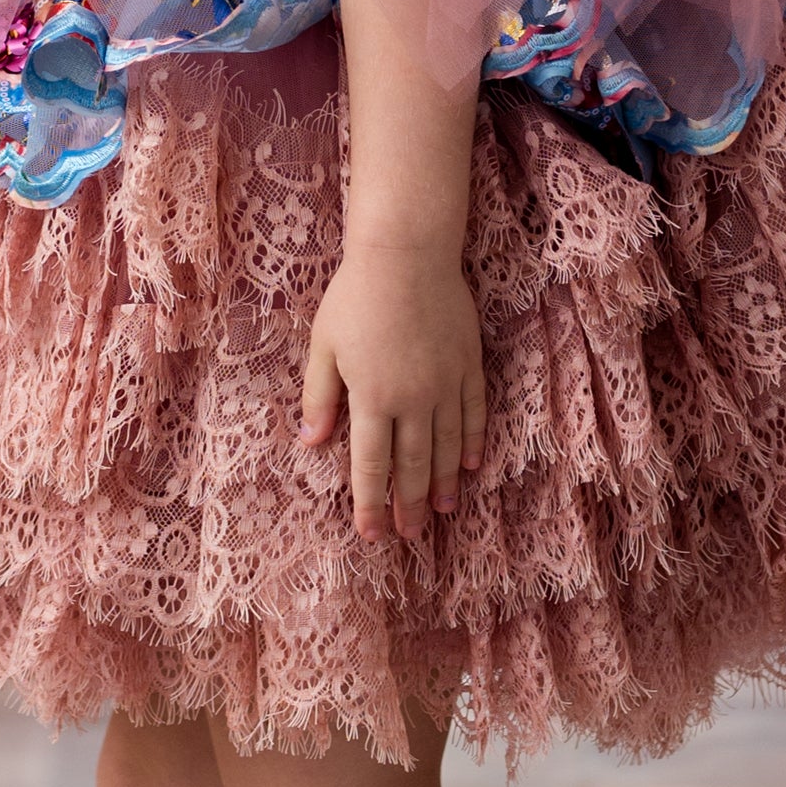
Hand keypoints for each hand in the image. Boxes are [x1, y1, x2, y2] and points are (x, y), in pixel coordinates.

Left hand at [302, 240, 484, 541]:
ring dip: (441, 483)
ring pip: (446, 446)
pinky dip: (473, 443)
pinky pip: (474, 413)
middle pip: (411, 465)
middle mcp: (413, 399)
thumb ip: (318, 397)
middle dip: (407, 505)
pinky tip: (470, 466)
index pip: (371, 465)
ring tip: (440, 511)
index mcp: (372, 397)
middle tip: (408, 534)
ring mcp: (446, 383)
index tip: (371, 534)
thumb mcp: (323, 346)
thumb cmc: (355, 295)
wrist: (407, 252)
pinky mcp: (469, 364)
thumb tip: (311, 443)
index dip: (370, 503)